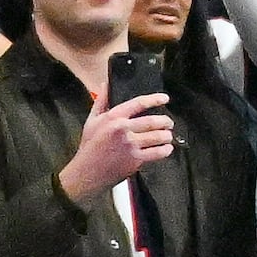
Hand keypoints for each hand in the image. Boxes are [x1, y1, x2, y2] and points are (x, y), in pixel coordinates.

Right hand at [58, 75, 174, 201]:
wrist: (87, 171)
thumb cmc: (89, 146)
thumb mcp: (91, 120)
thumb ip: (101, 101)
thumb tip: (105, 85)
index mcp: (113, 117)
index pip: (138, 103)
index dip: (154, 99)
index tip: (164, 98)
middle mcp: (123, 129)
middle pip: (153, 121)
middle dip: (165, 121)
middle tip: (168, 122)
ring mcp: (130, 145)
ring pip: (158, 137)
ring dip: (167, 136)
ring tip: (168, 136)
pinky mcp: (136, 159)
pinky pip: (158, 152)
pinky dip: (166, 150)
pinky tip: (166, 148)